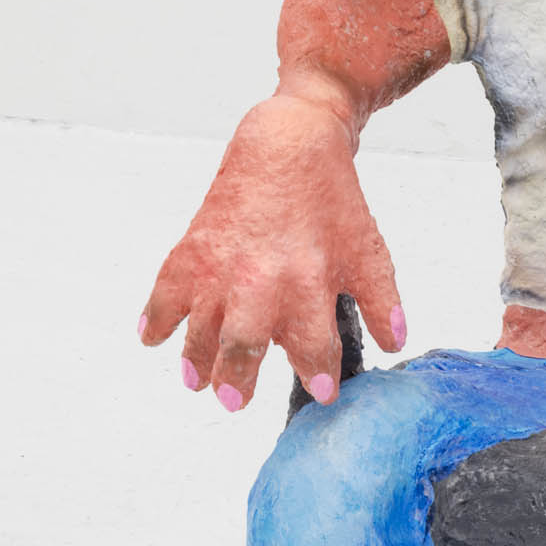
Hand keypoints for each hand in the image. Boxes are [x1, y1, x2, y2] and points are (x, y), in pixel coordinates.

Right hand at [137, 92, 404, 410]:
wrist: (288, 144)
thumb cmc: (329, 199)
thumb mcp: (367, 250)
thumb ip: (382, 300)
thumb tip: (394, 341)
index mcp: (308, 281)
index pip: (313, 345)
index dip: (317, 374)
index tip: (321, 394)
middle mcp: (260, 279)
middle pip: (243, 344)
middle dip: (238, 379)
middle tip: (236, 402)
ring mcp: (220, 265)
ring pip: (200, 327)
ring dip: (196, 359)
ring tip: (197, 381)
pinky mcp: (193, 249)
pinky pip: (166, 290)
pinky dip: (155, 317)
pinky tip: (151, 337)